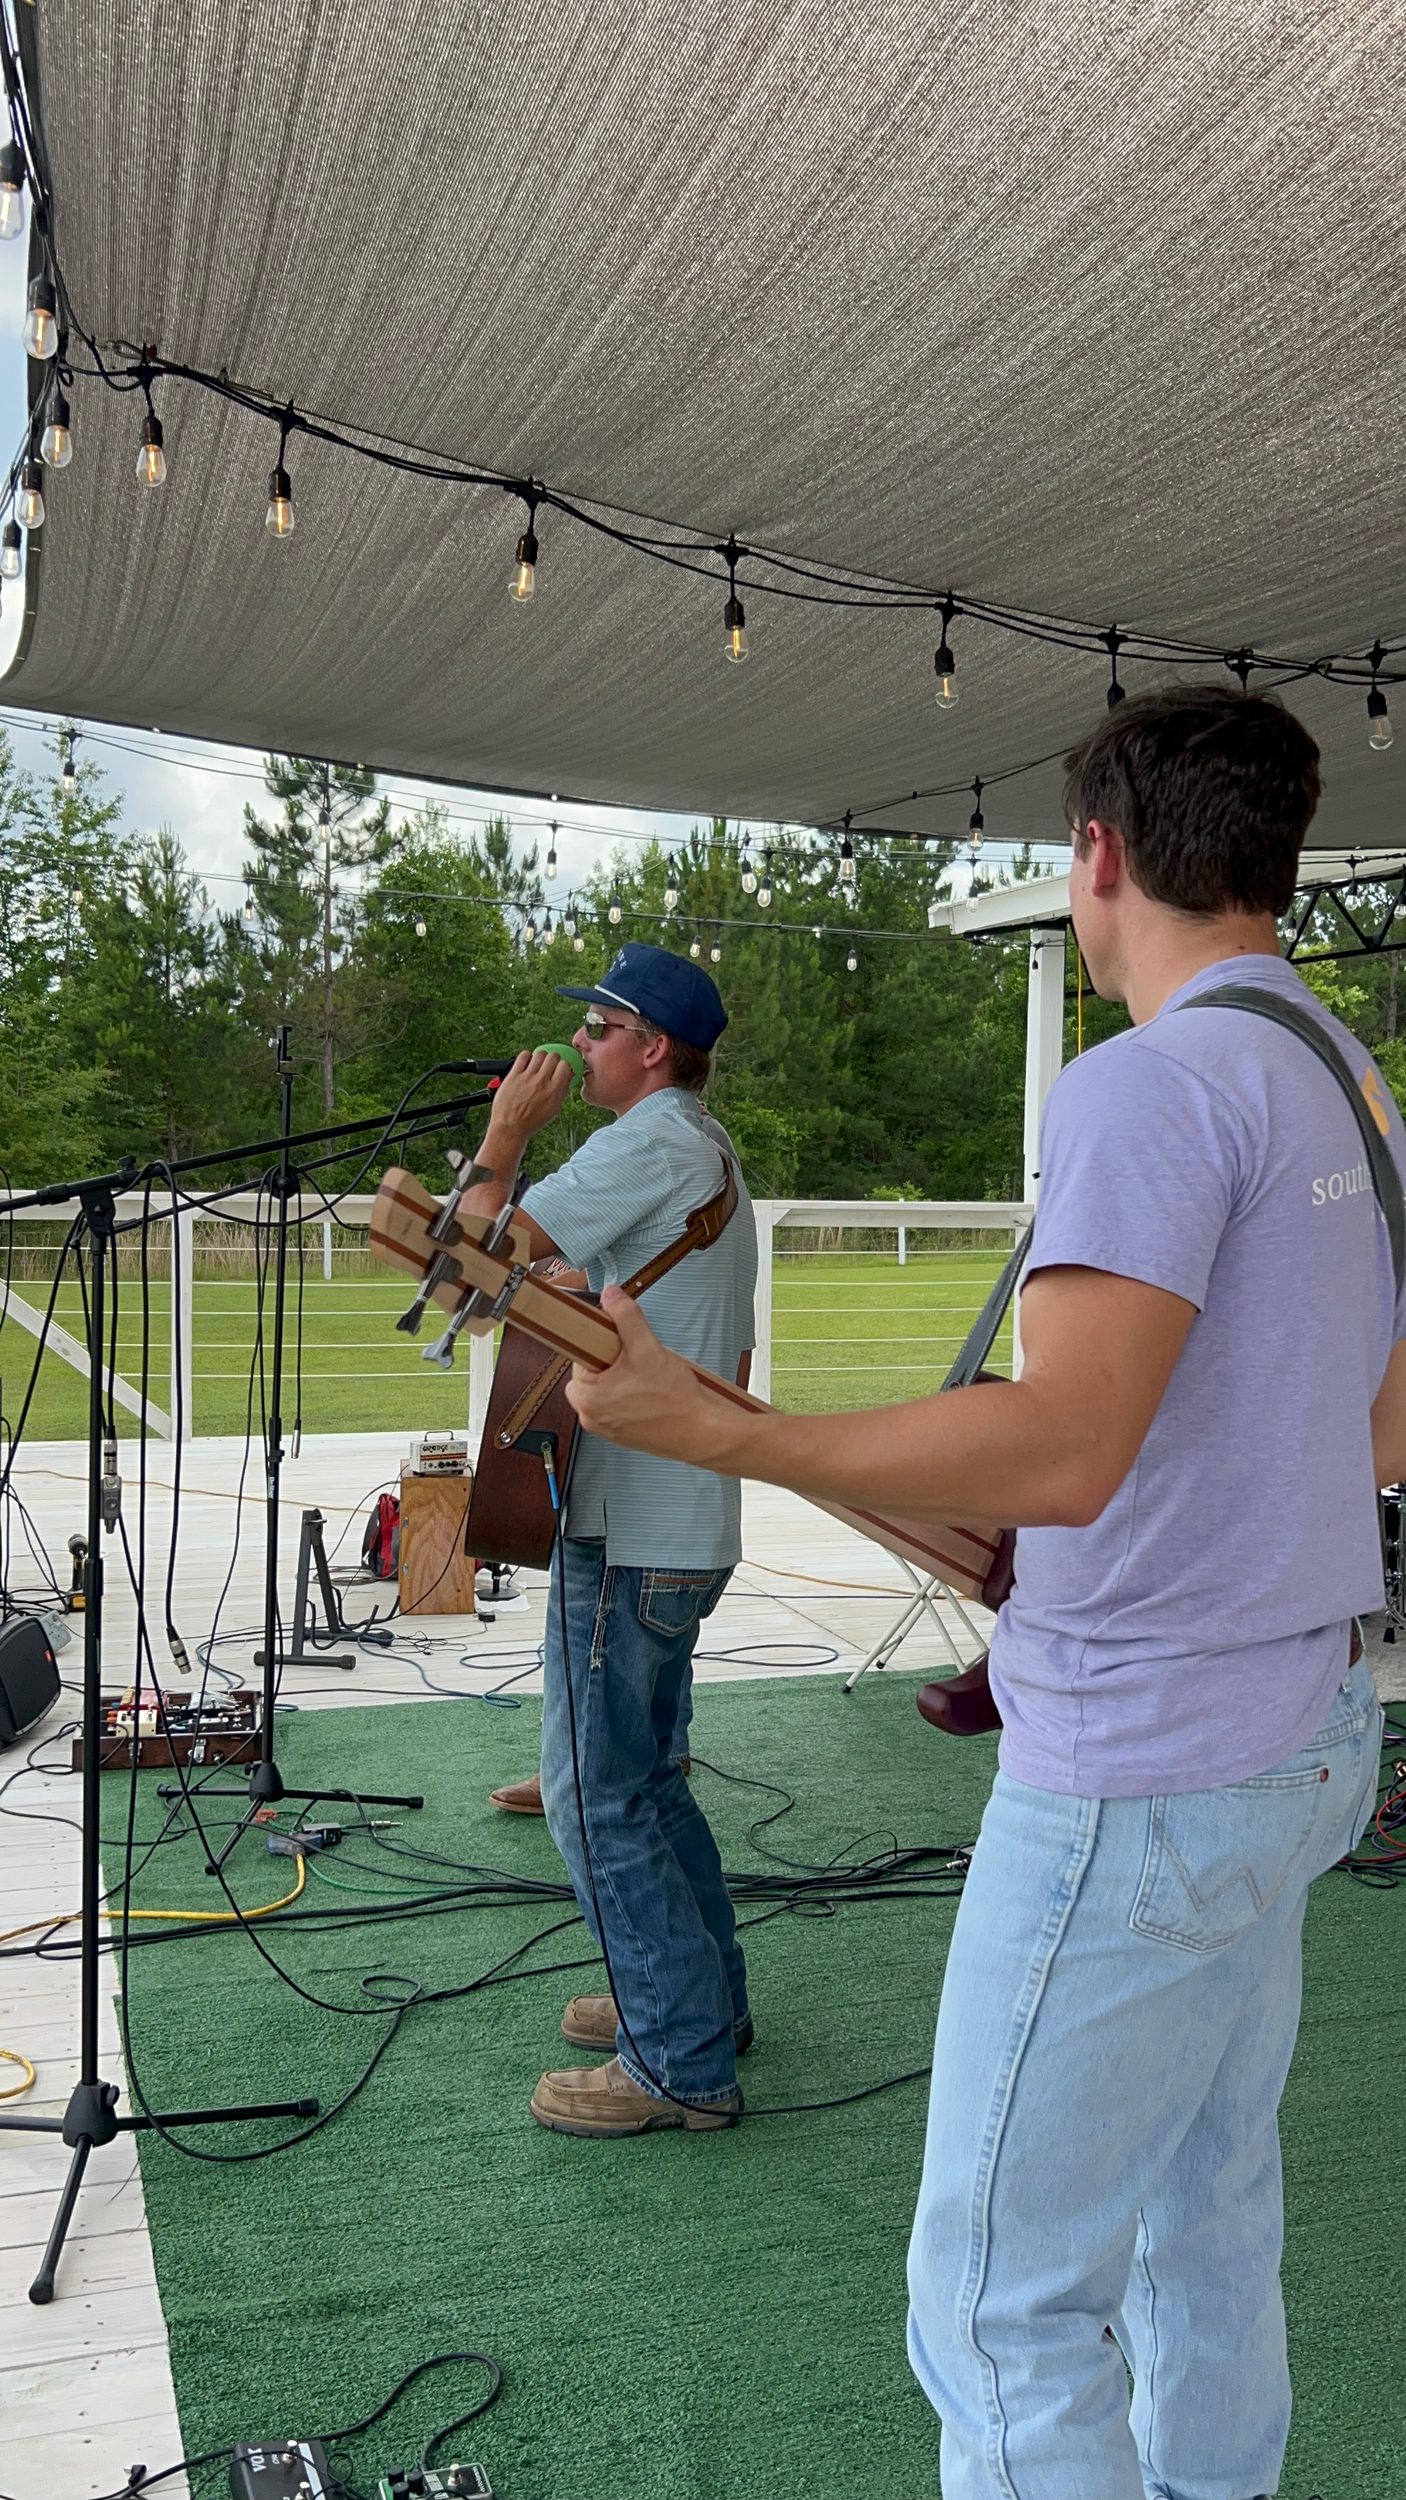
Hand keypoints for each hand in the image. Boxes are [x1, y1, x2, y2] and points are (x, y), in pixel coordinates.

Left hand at [486, 1048, 573, 1143]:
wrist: (510, 1126)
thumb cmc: (531, 1121)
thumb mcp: (554, 1109)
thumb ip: (563, 1090)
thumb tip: (569, 1075)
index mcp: (554, 1091)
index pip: (565, 1065)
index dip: (563, 1065)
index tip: (560, 1068)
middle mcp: (541, 1082)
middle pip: (553, 1057)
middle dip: (553, 1060)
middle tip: (549, 1066)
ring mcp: (527, 1077)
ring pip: (539, 1054)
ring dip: (541, 1057)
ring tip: (538, 1065)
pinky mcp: (513, 1075)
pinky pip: (523, 1056)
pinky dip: (527, 1057)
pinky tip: (527, 1064)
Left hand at [566, 1287, 723, 1461]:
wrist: (700, 1433)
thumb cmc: (674, 1400)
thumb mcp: (647, 1347)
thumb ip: (626, 1316)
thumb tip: (611, 1295)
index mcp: (587, 1395)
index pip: (580, 1356)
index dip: (602, 1344)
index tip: (619, 1344)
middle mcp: (590, 1416)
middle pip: (590, 1374)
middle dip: (610, 1364)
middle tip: (636, 1362)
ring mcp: (605, 1429)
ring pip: (604, 1391)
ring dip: (619, 1381)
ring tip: (646, 1379)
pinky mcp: (621, 1436)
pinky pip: (616, 1408)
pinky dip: (629, 1399)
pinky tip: (650, 1395)